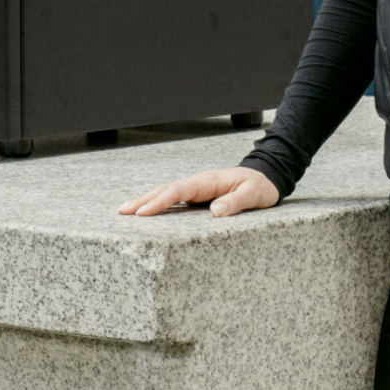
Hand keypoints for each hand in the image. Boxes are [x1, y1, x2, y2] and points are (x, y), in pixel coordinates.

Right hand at [117, 167, 280, 218]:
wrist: (267, 177)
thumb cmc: (260, 186)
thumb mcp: (254, 195)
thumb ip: (236, 202)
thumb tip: (216, 211)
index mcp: (208, 181)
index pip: (179, 190)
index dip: (160, 201)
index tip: (144, 212)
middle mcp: (199, 183)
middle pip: (166, 189)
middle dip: (143, 200)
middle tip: (123, 211)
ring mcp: (197, 189)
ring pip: (167, 193)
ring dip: (146, 200)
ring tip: (126, 210)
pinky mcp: (198, 196)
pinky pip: (174, 199)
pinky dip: (158, 203)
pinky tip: (147, 211)